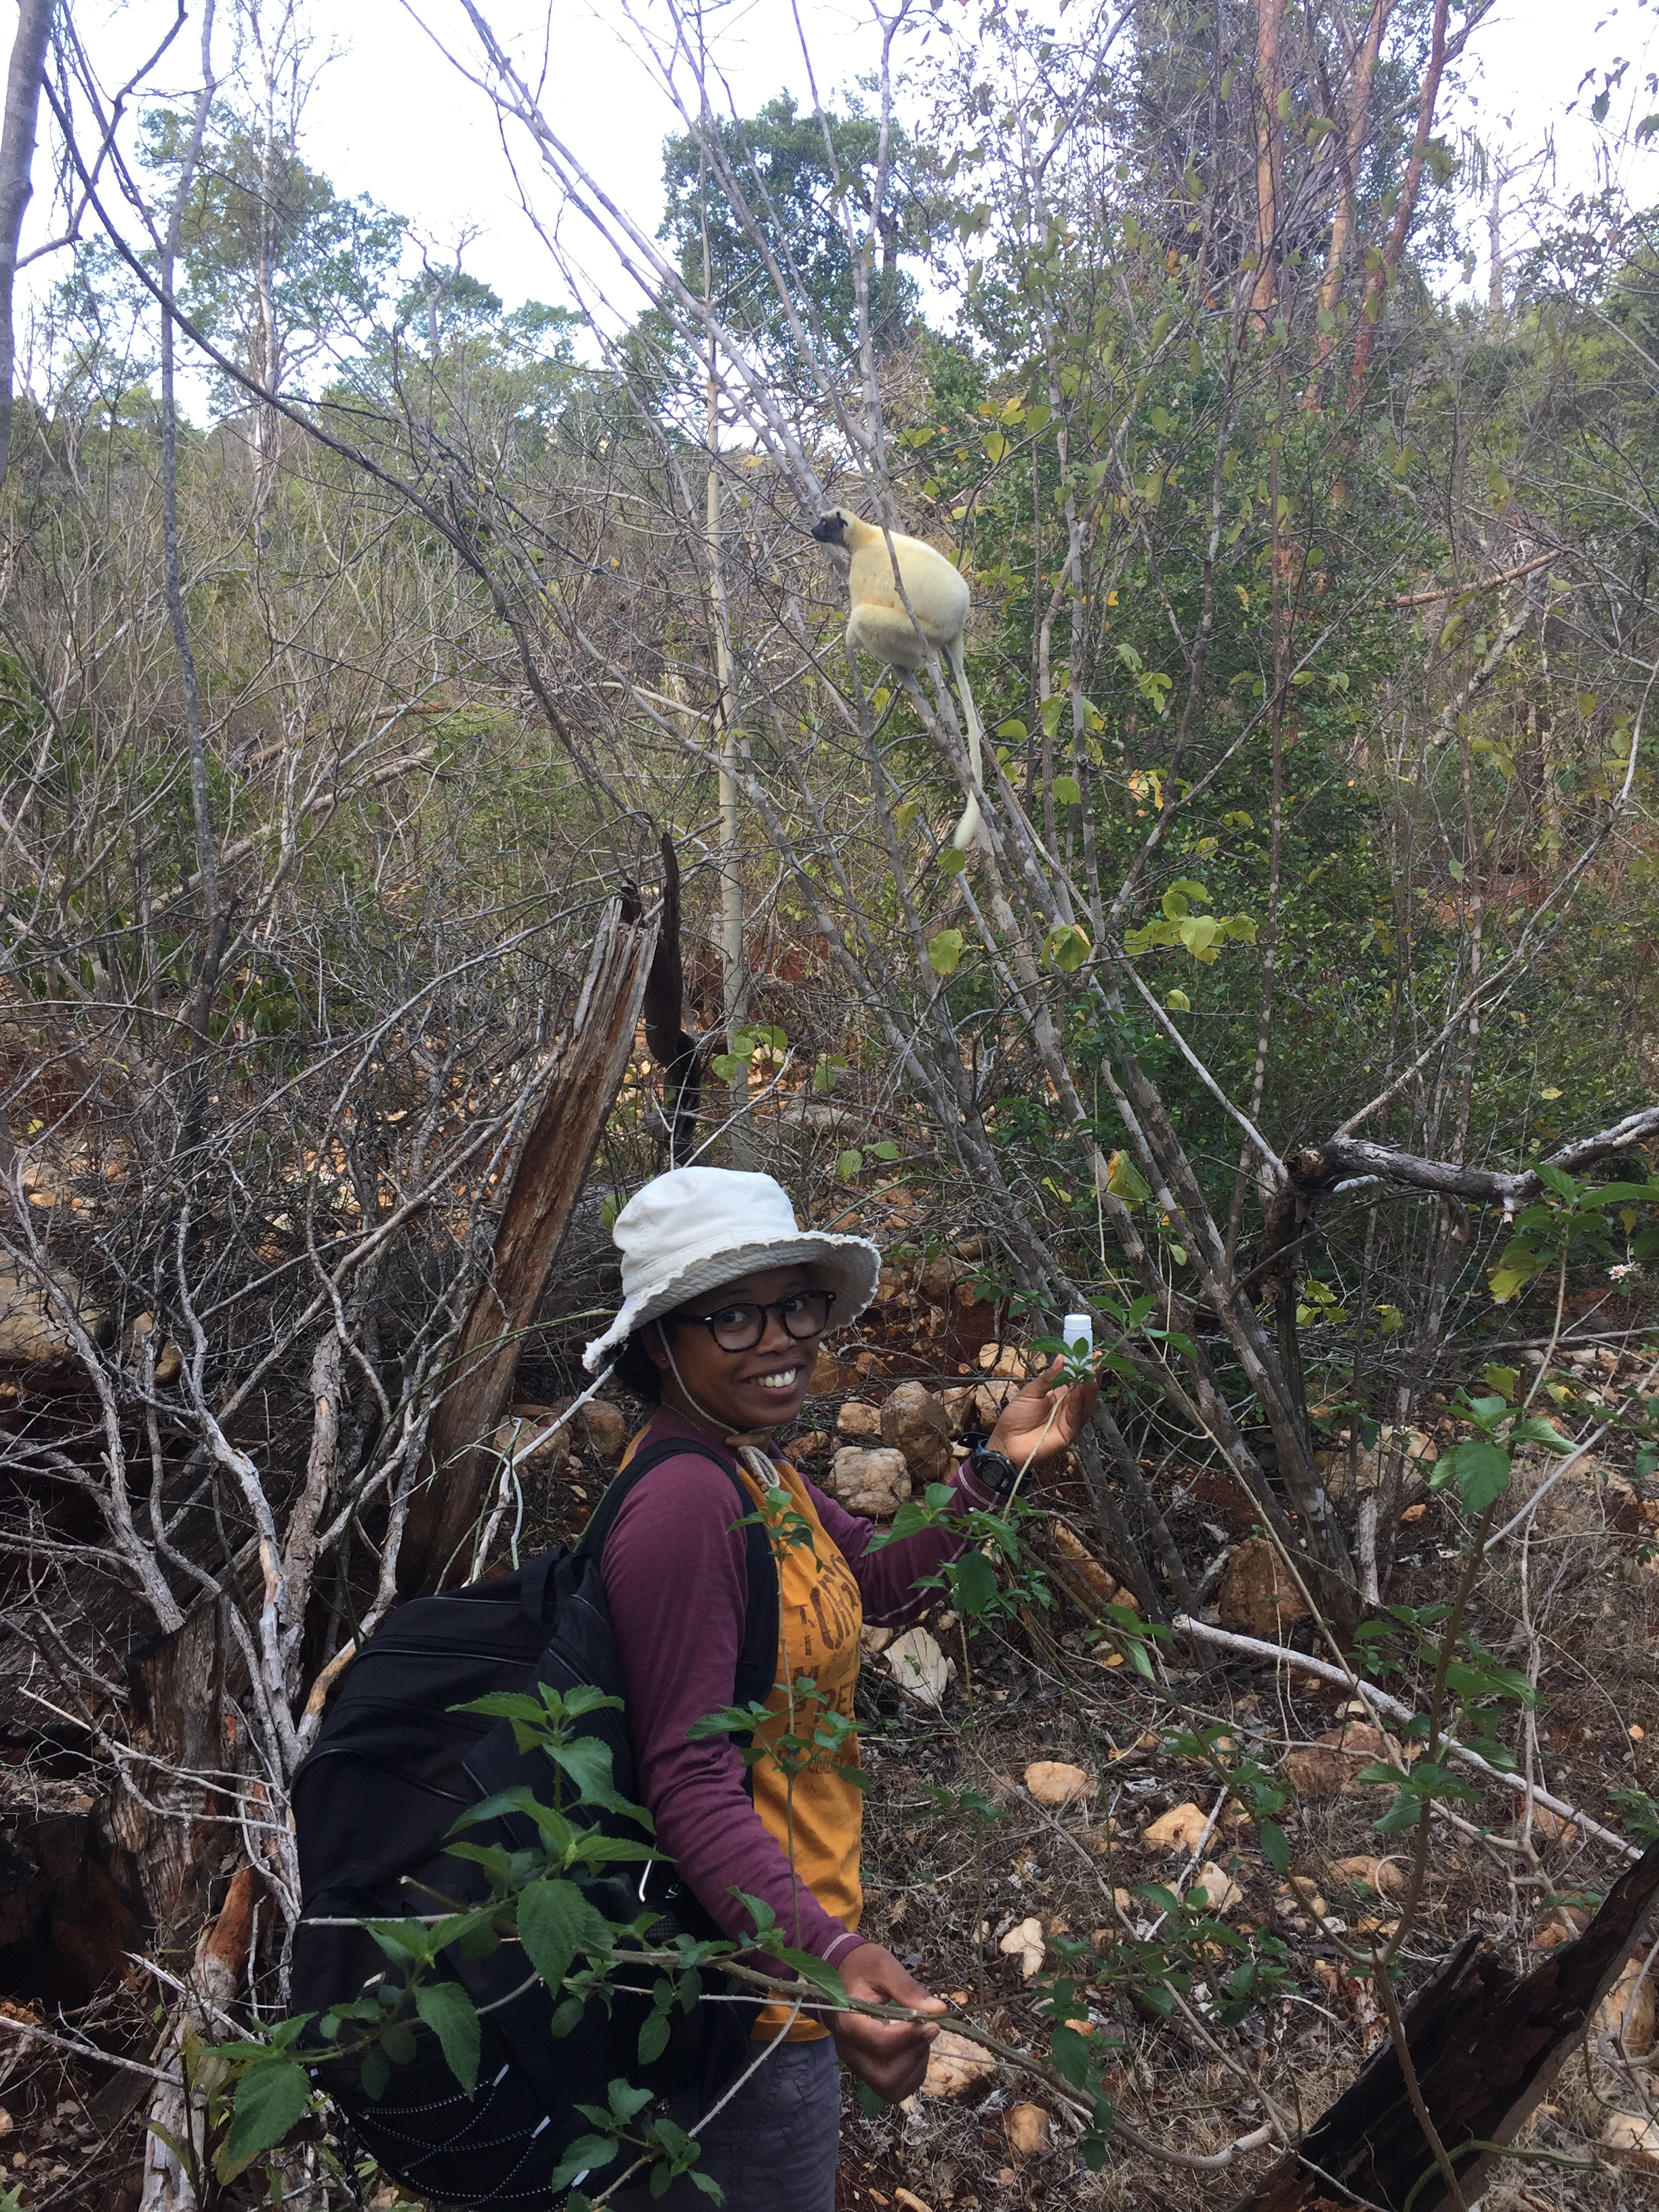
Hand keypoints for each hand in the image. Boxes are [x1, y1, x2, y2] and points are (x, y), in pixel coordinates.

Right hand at [828, 1940, 943, 2102]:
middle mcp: (849, 2049)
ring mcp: (857, 2062)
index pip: (879, 2043)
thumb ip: (908, 1988)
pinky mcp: (867, 2068)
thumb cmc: (861, 1966)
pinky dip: (911, 2076)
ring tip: (920, 2039)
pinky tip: (915, 2050)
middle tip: (926, 2030)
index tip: (932, 2023)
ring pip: (890, 2087)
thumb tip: (938, 2010)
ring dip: (914, 2068)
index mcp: (848, 2021)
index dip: (910, 2037)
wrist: (841, 1972)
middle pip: (885, 2076)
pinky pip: (892, 2088)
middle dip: (913, 2056)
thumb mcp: (884, 1966)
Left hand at [986, 1356, 1099, 1478]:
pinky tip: (1079, 1390)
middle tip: (1097, 1359)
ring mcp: (1070, 1421)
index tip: (1091, 1352)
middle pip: (1086, 1391)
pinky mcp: (1068, 1434)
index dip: (1085, 1367)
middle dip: (1093, 1375)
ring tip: (1092, 1372)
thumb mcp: (1031, 1392)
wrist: (1005, 1442)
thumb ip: (1048, 1377)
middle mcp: (1069, 1408)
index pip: (1078, 1380)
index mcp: (1061, 1396)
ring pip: (1086, 1404)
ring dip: (1090, 1388)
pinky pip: (1076, 1417)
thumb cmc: (1016, 1417)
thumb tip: (1062, 1358)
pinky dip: (1078, 1403)